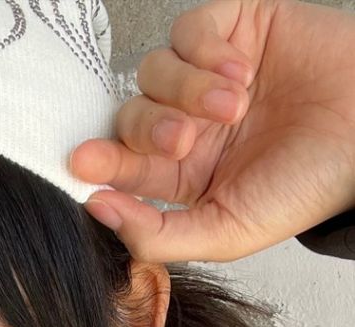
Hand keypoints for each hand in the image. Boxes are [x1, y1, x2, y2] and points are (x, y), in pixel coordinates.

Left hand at [69, 0, 354, 262]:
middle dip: (148, 127)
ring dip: (186, 90)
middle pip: (131, 114)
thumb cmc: (306, 186)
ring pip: (154, 70)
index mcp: (185, 172)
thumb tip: (96, 210)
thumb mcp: (227, 231)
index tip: (83, 161)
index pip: (124, 164)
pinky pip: (191, 30)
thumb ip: (159, 234)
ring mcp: (209, 75)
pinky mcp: (236, 29)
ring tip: (233, 106)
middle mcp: (191, 122)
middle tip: (184, 138)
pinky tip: (241, 74)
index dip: (101, 160)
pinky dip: (207, 52)